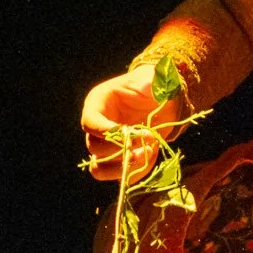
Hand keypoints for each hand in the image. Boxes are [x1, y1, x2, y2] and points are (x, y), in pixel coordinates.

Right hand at [80, 64, 184, 181]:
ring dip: (124, 166)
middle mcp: (98, 127)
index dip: (105, 131)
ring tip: (148, 153)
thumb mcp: (152, 79)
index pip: (90, 122)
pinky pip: (120, 174)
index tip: (128, 133)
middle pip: (95, 148)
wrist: (162, 101)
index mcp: (98, 104)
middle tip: (148, 141)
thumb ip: (150, 82)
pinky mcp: (119, 159)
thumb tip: (148, 86)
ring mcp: (106, 145)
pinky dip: (137, 171)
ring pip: (100, 167)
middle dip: (122, 149)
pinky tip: (152, 154)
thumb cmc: (152, 86)